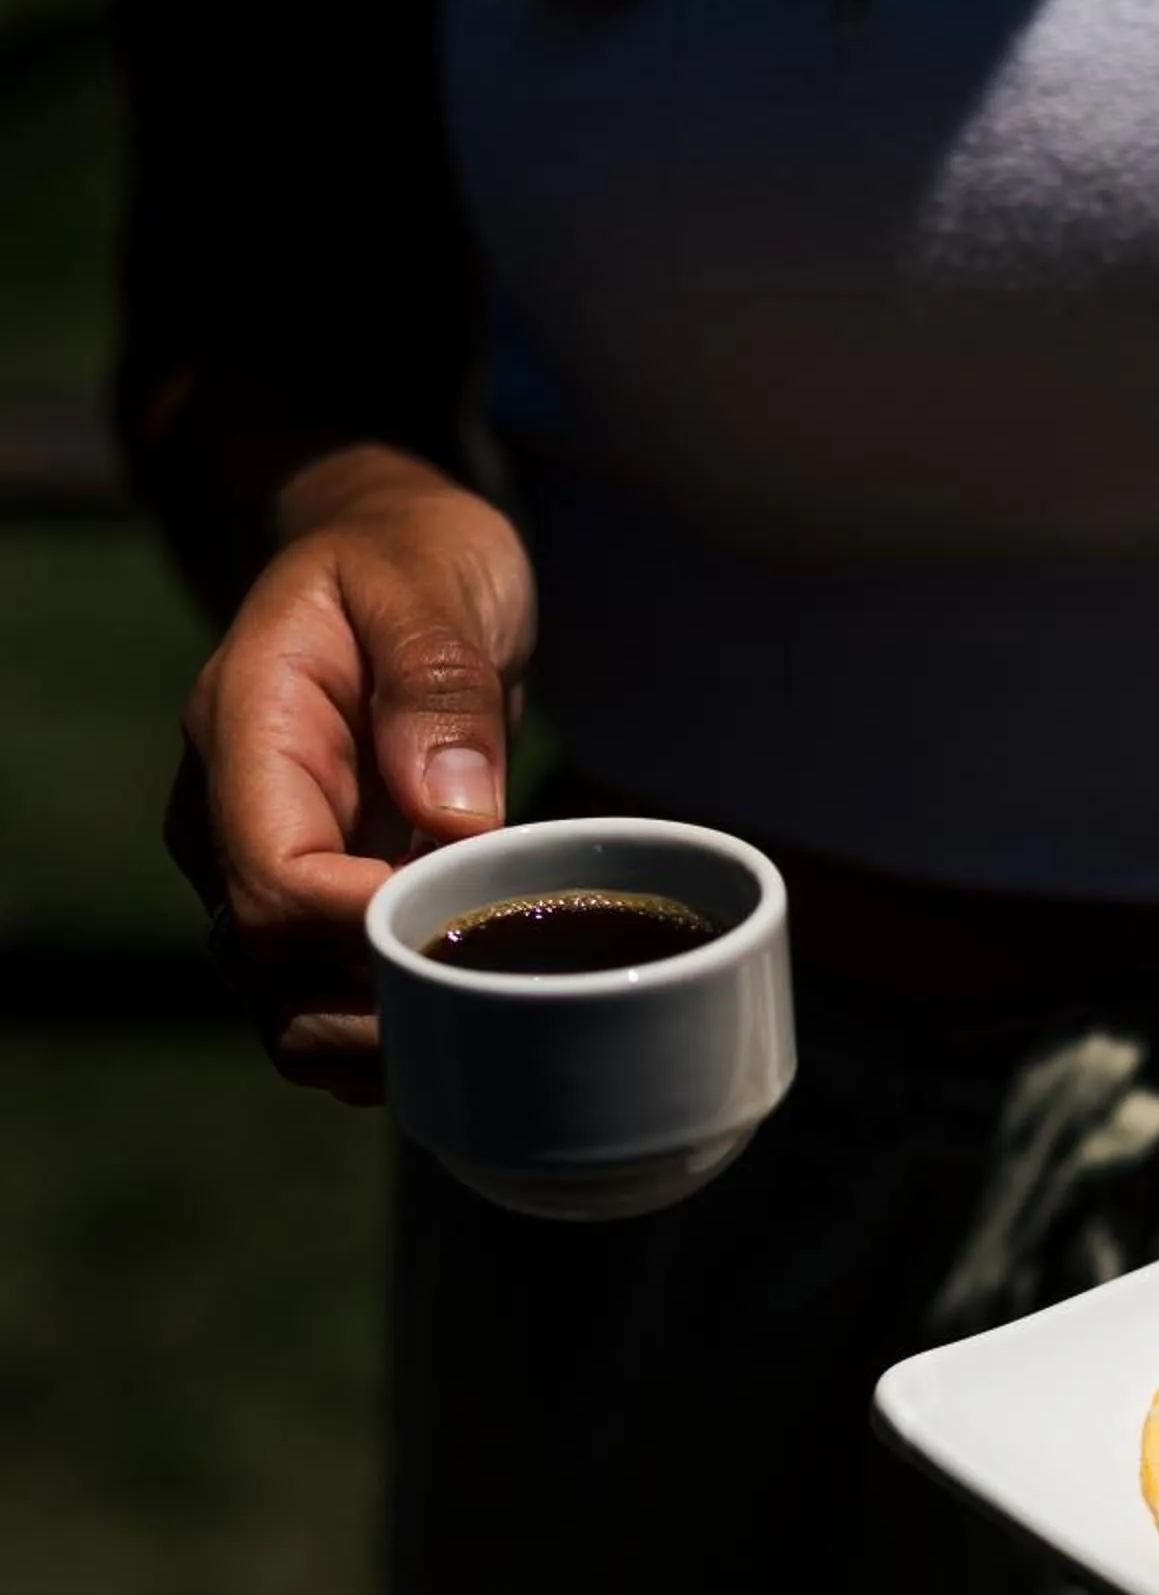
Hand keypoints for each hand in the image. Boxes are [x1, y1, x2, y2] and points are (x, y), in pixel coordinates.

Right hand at [166, 449, 535, 1099]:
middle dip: (370, 1008)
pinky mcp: (312, 897)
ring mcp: (263, 865)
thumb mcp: (432, 576)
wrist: (390, 556)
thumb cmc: (408, 555)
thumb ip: (437, 682)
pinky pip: (322, 997)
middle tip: (491, 1007)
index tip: (460, 929)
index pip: (270, 880)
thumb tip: (451, 812)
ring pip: (282, 1005)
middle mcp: (231, 816)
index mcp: (246, 734)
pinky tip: (464, 1024)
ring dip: (373, 1040)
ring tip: (482, 1029)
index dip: (361, 932)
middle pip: (264, 968)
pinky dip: (386, 1031)